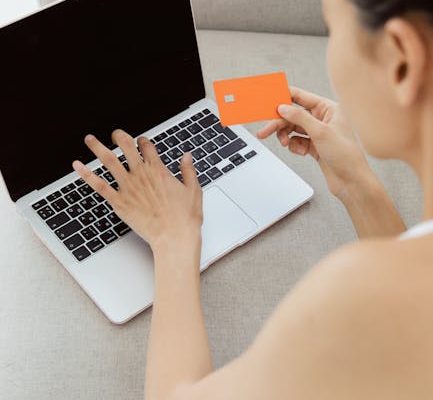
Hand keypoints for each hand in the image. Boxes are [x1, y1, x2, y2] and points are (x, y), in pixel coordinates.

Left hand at [72, 130, 202, 252]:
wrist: (173, 237)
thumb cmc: (184, 217)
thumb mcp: (193, 190)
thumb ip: (188, 171)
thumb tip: (187, 157)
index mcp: (158, 170)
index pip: (146, 146)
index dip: (143, 141)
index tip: (141, 141)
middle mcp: (141, 175)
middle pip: (126, 146)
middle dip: (119, 136)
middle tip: (115, 134)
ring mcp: (128, 187)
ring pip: (109, 161)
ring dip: (97, 147)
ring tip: (89, 139)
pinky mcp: (118, 202)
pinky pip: (98, 185)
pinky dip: (86, 174)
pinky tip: (77, 166)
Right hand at [257, 87, 371, 198]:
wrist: (350, 181)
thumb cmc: (346, 156)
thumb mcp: (321, 132)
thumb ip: (300, 117)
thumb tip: (284, 107)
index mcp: (329, 109)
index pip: (302, 97)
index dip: (285, 97)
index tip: (270, 100)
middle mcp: (323, 119)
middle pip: (294, 115)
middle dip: (279, 123)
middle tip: (265, 130)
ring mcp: (318, 133)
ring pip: (293, 129)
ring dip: (286, 136)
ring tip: (283, 143)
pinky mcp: (314, 146)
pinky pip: (297, 141)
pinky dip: (294, 146)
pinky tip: (300, 151)